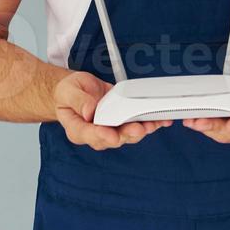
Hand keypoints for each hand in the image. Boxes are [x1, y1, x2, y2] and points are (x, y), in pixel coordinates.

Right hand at [54, 71, 172, 149]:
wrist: (77, 91)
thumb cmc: (69, 92)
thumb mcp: (68, 90)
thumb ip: (78, 100)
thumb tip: (89, 110)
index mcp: (77, 129)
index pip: (89, 135)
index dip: (101, 136)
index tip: (111, 135)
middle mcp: (95, 133)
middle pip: (112, 138)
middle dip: (127, 134)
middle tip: (138, 129)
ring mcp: (109, 129)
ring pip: (127, 135)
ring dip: (141, 130)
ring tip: (152, 124)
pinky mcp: (121, 123)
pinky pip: (135, 125)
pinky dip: (149, 123)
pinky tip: (160, 121)